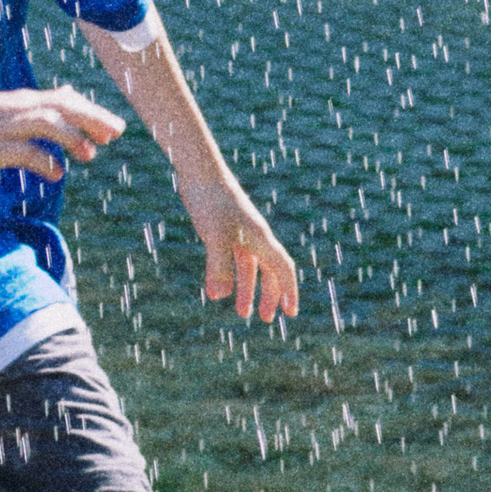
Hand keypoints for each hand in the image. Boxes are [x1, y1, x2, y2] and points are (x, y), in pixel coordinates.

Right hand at [0, 83, 126, 181]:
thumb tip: (71, 94)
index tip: (116, 127)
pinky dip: (44, 161)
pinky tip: (57, 173)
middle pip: (61, 107)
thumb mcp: (8, 108)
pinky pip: (24, 152)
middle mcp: (15, 107)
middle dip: (91, 119)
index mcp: (21, 99)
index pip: (65, 100)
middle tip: (115, 135)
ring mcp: (3, 126)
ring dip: (72, 137)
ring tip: (90, 154)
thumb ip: (39, 104)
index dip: (92, 112)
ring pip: (46, 123)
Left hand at [183, 164, 297, 322]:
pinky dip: (229, 275)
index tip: (291, 313)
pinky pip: (233, 258)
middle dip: (269, 296)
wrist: (199, 172)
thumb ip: (218, 266)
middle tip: (266, 319)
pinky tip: (217, 290)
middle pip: (269, 271)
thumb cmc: (211, 201)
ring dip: (248, 289)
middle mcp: (255, 236)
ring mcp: (240, 232)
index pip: (282, 269)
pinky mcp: (224, 229)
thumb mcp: (214, 236)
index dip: (288, 291)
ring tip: (241, 312)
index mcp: (261, 238)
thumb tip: (219, 296)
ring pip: (250, 267)